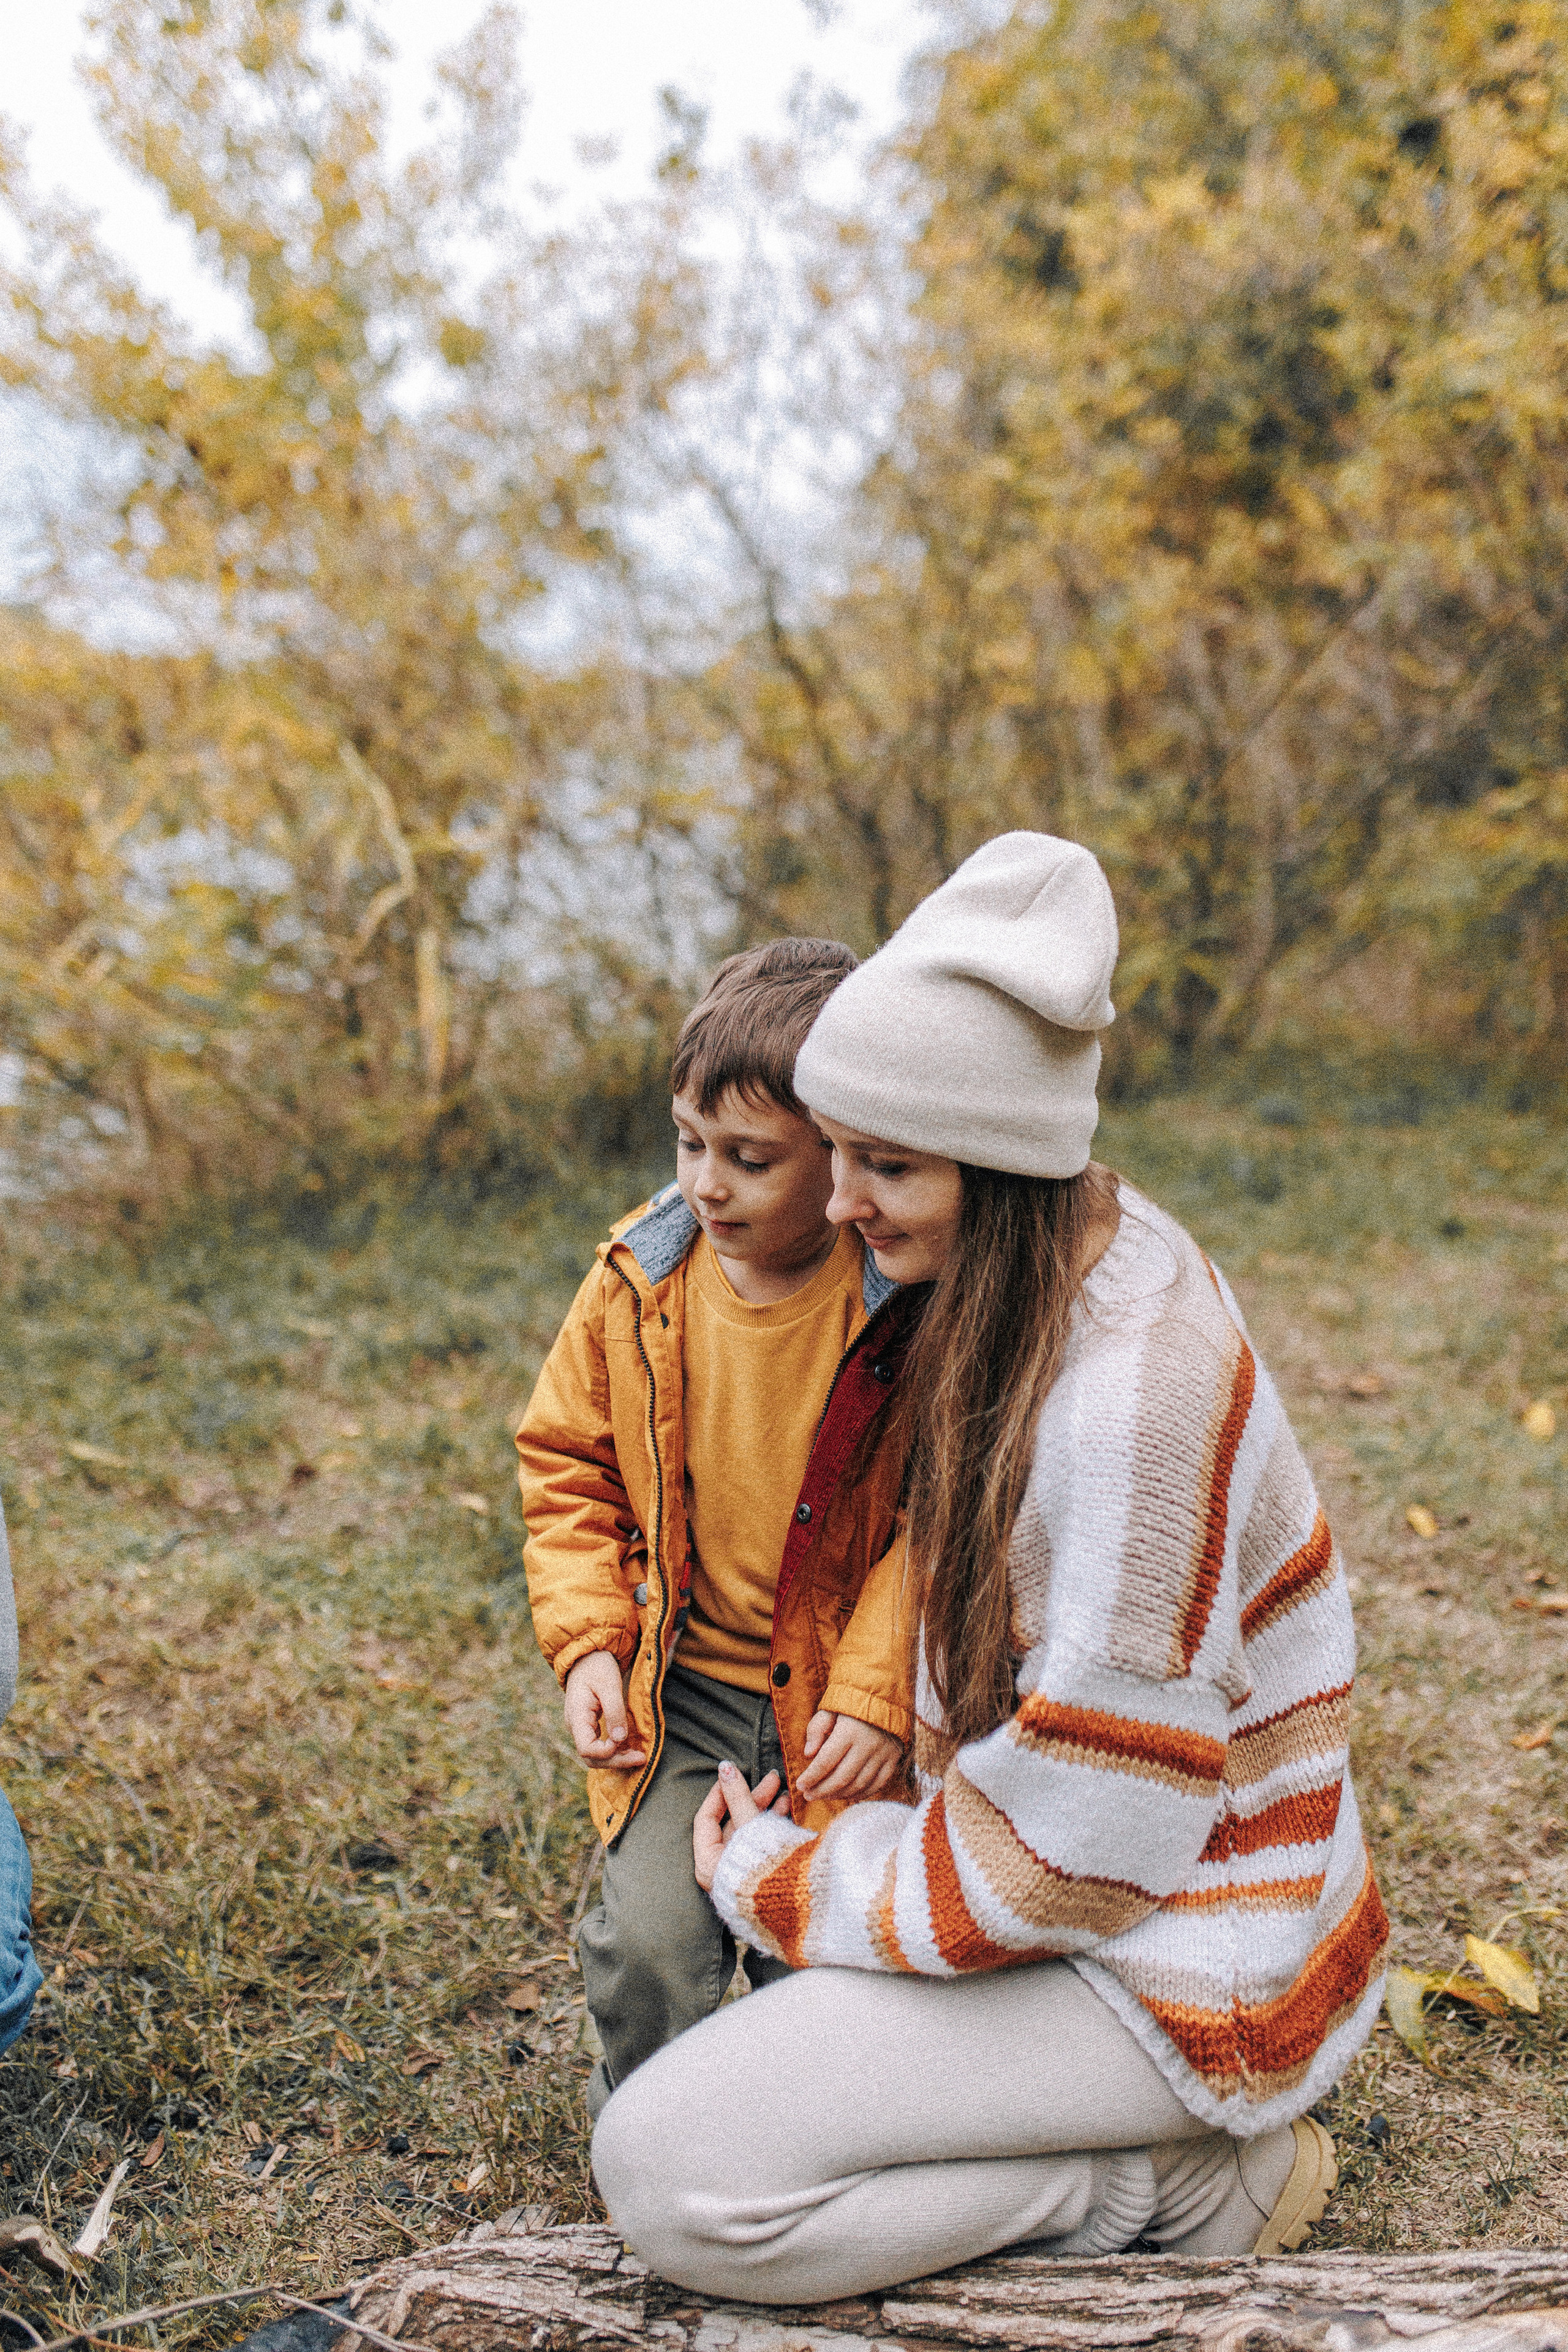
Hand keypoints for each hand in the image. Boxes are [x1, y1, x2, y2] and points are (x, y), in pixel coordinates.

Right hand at [563, 1651, 646, 1766]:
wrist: (586, 1655)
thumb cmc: (597, 1666)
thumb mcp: (609, 1684)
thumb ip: (614, 1711)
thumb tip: (620, 1739)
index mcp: (576, 1716)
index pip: (586, 1749)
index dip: (606, 1752)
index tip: (624, 1741)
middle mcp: (576, 1726)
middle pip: (591, 1758)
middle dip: (615, 1761)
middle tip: (640, 1758)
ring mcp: (581, 1727)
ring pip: (595, 1755)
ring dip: (616, 1758)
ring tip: (638, 1756)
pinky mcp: (589, 1725)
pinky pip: (599, 1745)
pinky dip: (614, 1750)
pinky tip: (629, 1748)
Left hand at [693, 1761, 789, 1891]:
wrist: (800, 1903)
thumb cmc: (766, 1866)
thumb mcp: (750, 1827)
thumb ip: (738, 1797)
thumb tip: (724, 1767)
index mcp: (709, 1864)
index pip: (705, 1819)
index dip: (720, 1793)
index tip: (734, 1773)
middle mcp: (722, 1871)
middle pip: (732, 1824)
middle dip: (752, 1798)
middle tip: (772, 1779)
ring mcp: (741, 1873)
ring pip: (750, 1832)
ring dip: (766, 1809)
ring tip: (785, 1793)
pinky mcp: (760, 1875)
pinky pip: (762, 1843)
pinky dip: (773, 1825)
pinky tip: (788, 1810)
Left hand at [795, 1710, 904, 1801]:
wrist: (885, 1693)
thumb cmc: (851, 1701)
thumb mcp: (829, 1708)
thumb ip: (816, 1729)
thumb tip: (808, 1754)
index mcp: (849, 1730)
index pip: (826, 1761)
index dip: (811, 1776)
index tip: (800, 1785)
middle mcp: (868, 1744)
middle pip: (842, 1777)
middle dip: (822, 1790)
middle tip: (808, 1795)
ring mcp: (883, 1753)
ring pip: (859, 1784)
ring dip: (839, 1794)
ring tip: (824, 1796)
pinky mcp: (893, 1758)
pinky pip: (878, 1784)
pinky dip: (863, 1794)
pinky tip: (848, 1796)